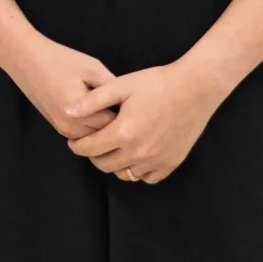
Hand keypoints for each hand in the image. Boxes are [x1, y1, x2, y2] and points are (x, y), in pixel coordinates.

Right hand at [0, 32, 120, 139]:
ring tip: (116, 112)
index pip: (115, 125)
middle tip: (131, 111)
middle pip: (105, 137)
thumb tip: (131, 106)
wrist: (25, 59)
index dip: (129, 117)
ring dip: (106, 130)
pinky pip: (84, 135)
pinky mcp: (58, 127)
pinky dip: (94, 129)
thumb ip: (113, 89)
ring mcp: (62, 129)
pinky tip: (100, 113)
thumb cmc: (60, 59)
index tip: (137, 107)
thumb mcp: (92, 68)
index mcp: (79, 112)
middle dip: (119, 126)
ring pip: (95, 140)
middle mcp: (69, 126)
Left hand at [65, 60, 225, 184]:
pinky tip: (134, 155)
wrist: (195, 88)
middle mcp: (140, 151)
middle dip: (93, 155)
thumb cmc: (157, 83)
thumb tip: (66, 111)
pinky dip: (137, 171)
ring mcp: (157, 159)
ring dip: (114, 164)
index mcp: (123, 132)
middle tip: (92, 144)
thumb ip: (92, 101)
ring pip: (125, 174)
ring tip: (112, 149)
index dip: (76, 146)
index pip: (90, 149)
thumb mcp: (120, 85)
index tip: (74, 141)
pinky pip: (148, 178)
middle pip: (104, 165)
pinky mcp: (172, 162)